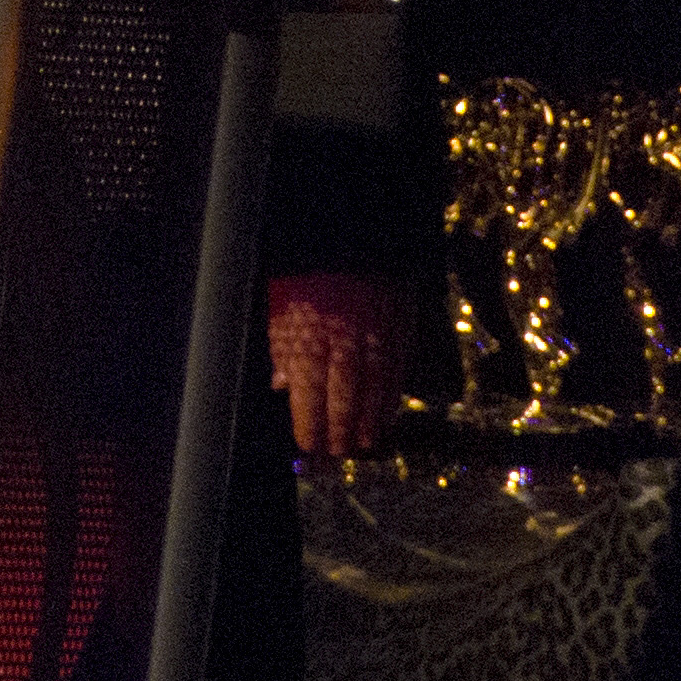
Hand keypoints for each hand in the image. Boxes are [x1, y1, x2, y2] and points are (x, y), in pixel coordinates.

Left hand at [270, 271, 403, 460]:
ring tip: (365, 443)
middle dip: (341, 431)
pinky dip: (392, 395)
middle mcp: (344, 339)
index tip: (309, 447)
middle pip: (344, 398)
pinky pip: (398, 369)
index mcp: (309, 334)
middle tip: (339, 454)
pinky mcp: (401, 324)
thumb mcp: (279, 303)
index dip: (310, 425)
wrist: (349, 227)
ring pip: (374, 388)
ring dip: (369, 421)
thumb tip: (281, 385)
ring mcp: (377, 334)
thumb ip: (281, 346)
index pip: (309, 393)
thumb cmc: (305, 267)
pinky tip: (387, 413)